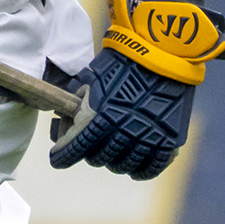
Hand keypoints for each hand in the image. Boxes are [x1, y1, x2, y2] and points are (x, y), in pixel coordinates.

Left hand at [49, 0, 224, 179]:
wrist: (163, 52)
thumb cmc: (123, 61)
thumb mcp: (91, 78)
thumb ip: (77, 101)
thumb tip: (65, 117)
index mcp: (97, 120)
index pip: (73, 150)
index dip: (61, 156)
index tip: (57, 157)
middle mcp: (121, 135)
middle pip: (98, 159)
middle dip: (90, 152)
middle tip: (92, 145)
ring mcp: (146, 140)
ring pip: (122, 166)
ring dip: (114, 161)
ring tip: (114, 154)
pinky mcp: (168, 142)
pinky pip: (150, 168)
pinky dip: (140, 171)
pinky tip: (135, 168)